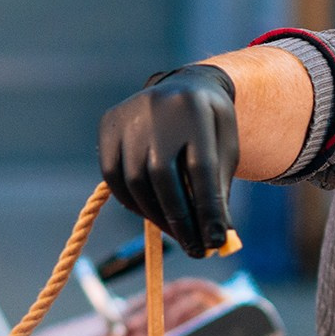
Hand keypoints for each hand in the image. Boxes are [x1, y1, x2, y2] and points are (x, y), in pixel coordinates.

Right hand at [98, 65, 240, 257]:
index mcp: (195, 110)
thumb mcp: (226, 150)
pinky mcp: (108, 125)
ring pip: (134, 180)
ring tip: (179, 234)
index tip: (215, 242)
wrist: (187, 87)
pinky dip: (134, 202)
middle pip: (162, 176)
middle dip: (180, 219)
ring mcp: (128, 116)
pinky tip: (154, 214)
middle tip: (195, 248)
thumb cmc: (212, 128)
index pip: (200, 168)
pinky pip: (114, 176)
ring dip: (156, 215)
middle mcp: (157, 109)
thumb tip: (220, 240)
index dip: (207, 209)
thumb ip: (221, 190)